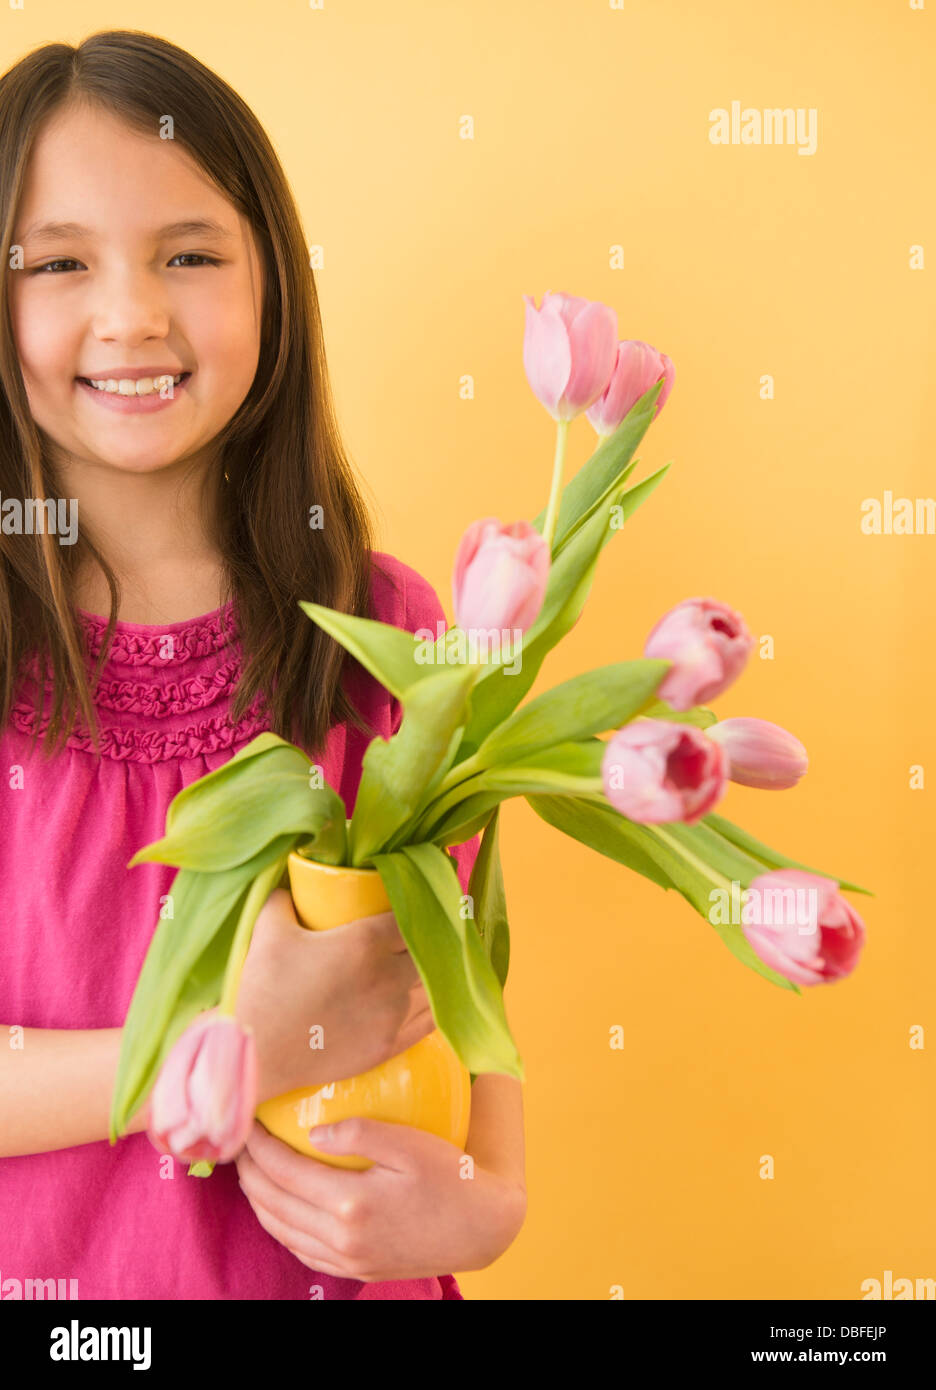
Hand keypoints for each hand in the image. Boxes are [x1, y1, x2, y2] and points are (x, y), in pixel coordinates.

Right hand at [235, 889, 433, 1102]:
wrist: (257, 1054)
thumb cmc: (263, 989)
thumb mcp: (269, 931)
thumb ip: (284, 899)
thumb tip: (290, 886)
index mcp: (365, 942)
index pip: (412, 917)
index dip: (417, 910)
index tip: (413, 908)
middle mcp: (388, 976)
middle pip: (428, 951)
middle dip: (424, 942)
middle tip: (415, 938)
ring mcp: (393, 1013)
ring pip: (433, 985)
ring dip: (429, 974)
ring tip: (422, 967)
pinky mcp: (390, 1044)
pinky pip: (429, 1020)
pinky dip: (432, 1006)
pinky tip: (428, 999)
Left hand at [235, 1118, 526, 1281]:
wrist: (483, 1228)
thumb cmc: (452, 1177)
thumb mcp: (410, 1142)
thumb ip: (359, 1131)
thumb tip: (313, 1132)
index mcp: (351, 1203)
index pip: (284, 1171)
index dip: (258, 1145)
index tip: (247, 1120)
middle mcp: (343, 1238)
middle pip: (274, 1204)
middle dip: (249, 1172)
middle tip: (239, 1142)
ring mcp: (349, 1259)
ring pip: (282, 1231)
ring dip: (259, 1201)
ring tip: (252, 1172)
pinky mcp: (358, 1270)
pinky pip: (303, 1252)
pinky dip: (281, 1228)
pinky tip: (281, 1208)